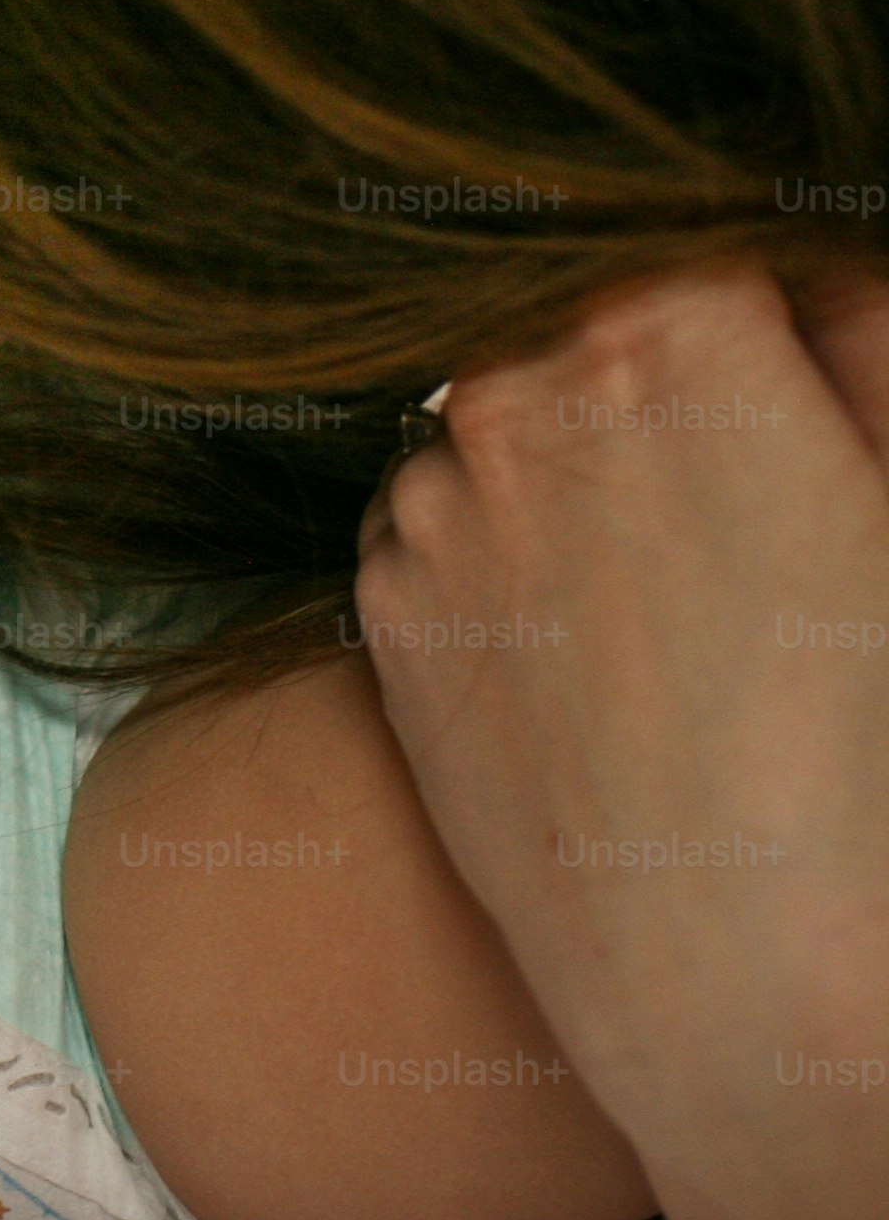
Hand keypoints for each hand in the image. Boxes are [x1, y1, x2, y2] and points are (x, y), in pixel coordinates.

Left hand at [358, 260, 888, 1219]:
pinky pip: (442, 517)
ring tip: (669, 567)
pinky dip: (505, 538)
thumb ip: (859, 355)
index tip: (782, 340)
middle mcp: (512, 394)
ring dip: (568, 447)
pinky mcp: (379, 607)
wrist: (745, 984)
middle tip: (733, 475)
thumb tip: (817, 280)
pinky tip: (595, 631)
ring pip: (499, 414)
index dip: (745, 294)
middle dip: (650, 365)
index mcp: (667, 338)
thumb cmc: (867, 753)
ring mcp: (429, 502)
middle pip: (576, 315)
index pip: (691, 234)